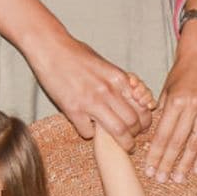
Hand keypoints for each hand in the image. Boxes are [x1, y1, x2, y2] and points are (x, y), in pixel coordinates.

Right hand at [28, 31, 152, 150]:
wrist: (51, 49)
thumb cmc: (78, 54)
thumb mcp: (106, 64)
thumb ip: (119, 81)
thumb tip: (133, 96)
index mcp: (119, 79)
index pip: (142, 107)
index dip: (145, 121)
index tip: (142, 127)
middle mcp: (108, 91)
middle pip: (132, 122)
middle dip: (135, 135)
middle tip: (133, 140)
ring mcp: (91, 101)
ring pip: (117, 131)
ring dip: (122, 142)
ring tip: (123, 146)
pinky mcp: (72, 110)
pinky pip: (88, 132)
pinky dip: (90, 134)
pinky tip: (89, 129)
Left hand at [144, 19, 196, 182]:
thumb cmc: (181, 73)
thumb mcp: (166, 90)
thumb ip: (161, 114)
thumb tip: (150, 139)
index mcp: (176, 100)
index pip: (164, 134)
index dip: (156, 154)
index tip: (149, 168)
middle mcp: (194, 105)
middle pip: (179, 142)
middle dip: (168, 163)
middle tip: (160, 179)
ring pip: (196, 143)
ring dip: (186, 163)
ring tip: (178, 178)